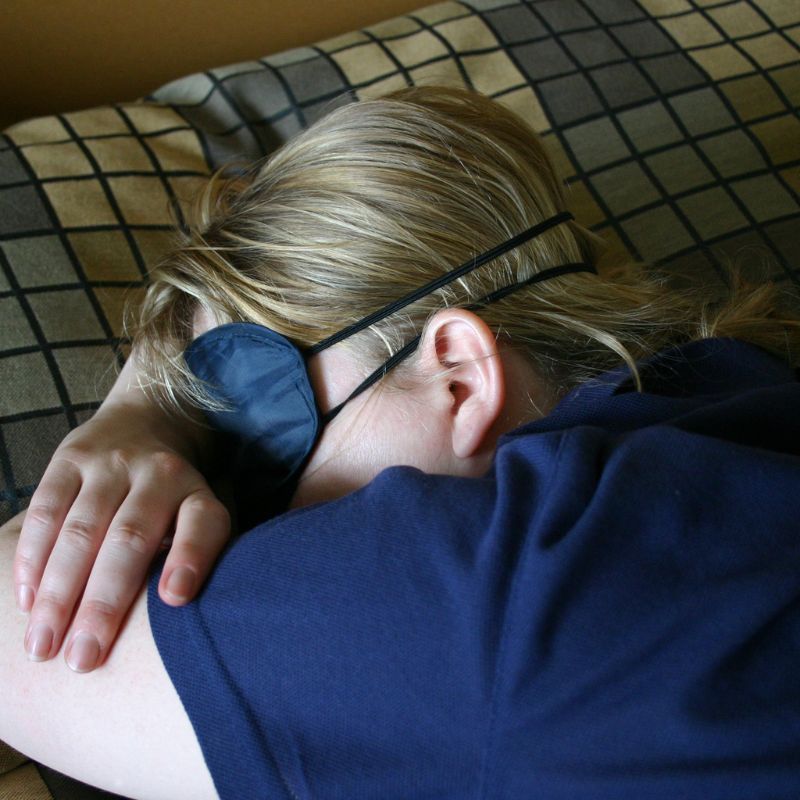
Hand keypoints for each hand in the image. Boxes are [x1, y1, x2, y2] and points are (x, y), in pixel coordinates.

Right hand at [13, 388, 229, 672]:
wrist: (145, 423)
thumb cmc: (175, 498)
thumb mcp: (201, 515)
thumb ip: (198, 556)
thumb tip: (186, 621)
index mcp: (198, 491)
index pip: (204, 522)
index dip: (191, 558)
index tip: (174, 599)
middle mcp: (158, 473)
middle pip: (130, 538)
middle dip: (104, 603)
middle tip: (83, 660)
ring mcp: (110, 463)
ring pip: (80, 530)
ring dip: (57, 593)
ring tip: (41, 648)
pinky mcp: (69, 459)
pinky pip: (45, 510)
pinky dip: (31, 558)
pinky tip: (23, 601)